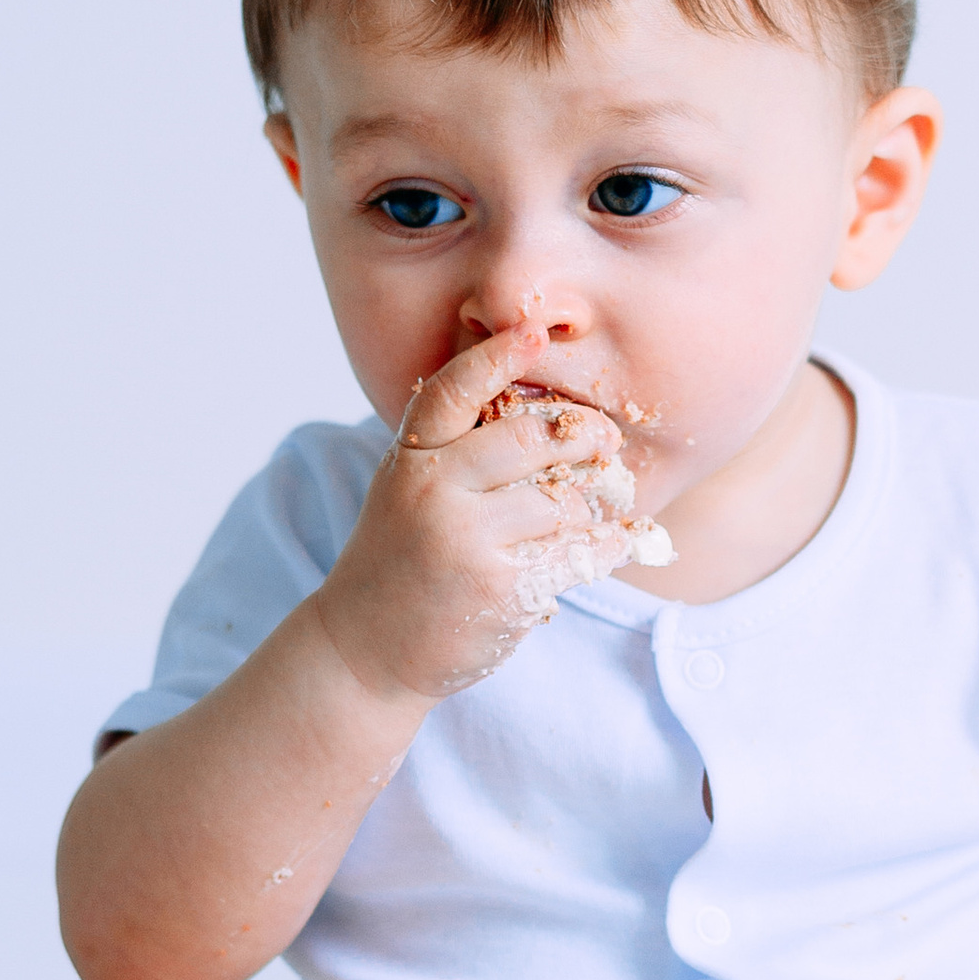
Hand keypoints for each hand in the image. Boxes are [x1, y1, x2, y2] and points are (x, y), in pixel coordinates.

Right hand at [316, 324, 657, 701]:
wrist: (365, 649)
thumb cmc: (402, 560)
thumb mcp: (408, 491)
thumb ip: (458, 453)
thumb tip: (552, 421)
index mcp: (411, 459)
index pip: (453, 390)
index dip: (495, 356)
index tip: (533, 330)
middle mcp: (434, 491)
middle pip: (532, 437)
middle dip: (584, 433)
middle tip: (607, 439)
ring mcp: (466, 540)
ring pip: (564, 499)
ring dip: (596, 501)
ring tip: (604, 503)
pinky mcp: (500, 589)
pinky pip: (578, 552)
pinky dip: (607, 546)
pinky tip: (613, 544)